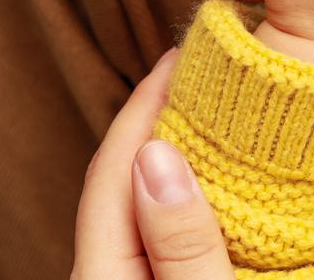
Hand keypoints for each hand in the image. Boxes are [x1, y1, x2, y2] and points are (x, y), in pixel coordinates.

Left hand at [71, 50, 232, 279]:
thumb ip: (182, 244)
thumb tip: (158, 154)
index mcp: (103, 275)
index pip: (113, 169)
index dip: (145, 102)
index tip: (180, 55)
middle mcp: (102, 274)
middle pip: (119, 179)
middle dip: (156, 118)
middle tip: (201, 70)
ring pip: (137, 203)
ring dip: (171, 153)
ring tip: (211, 112)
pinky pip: (155, 228)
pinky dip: (181, 192)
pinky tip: (210, 178)